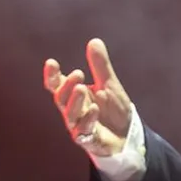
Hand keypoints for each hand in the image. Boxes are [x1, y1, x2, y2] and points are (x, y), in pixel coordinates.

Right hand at [44, 38, 133, 156]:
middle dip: (66, 86)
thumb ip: (100, 66)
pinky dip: (88, 119)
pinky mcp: (88, 139)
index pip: (57, 85)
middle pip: (61, 98)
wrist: (128, 134)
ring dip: (75, 101)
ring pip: (70, 114)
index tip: (51, 62)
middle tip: (78, 74)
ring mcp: (78, 125)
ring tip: (82, 88)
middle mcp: (72, 110)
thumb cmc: (114, 109)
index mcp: (74, 95)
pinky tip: (95, 108)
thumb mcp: (109, 84)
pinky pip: (83, 131)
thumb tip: (94, 41)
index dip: (52, 75)